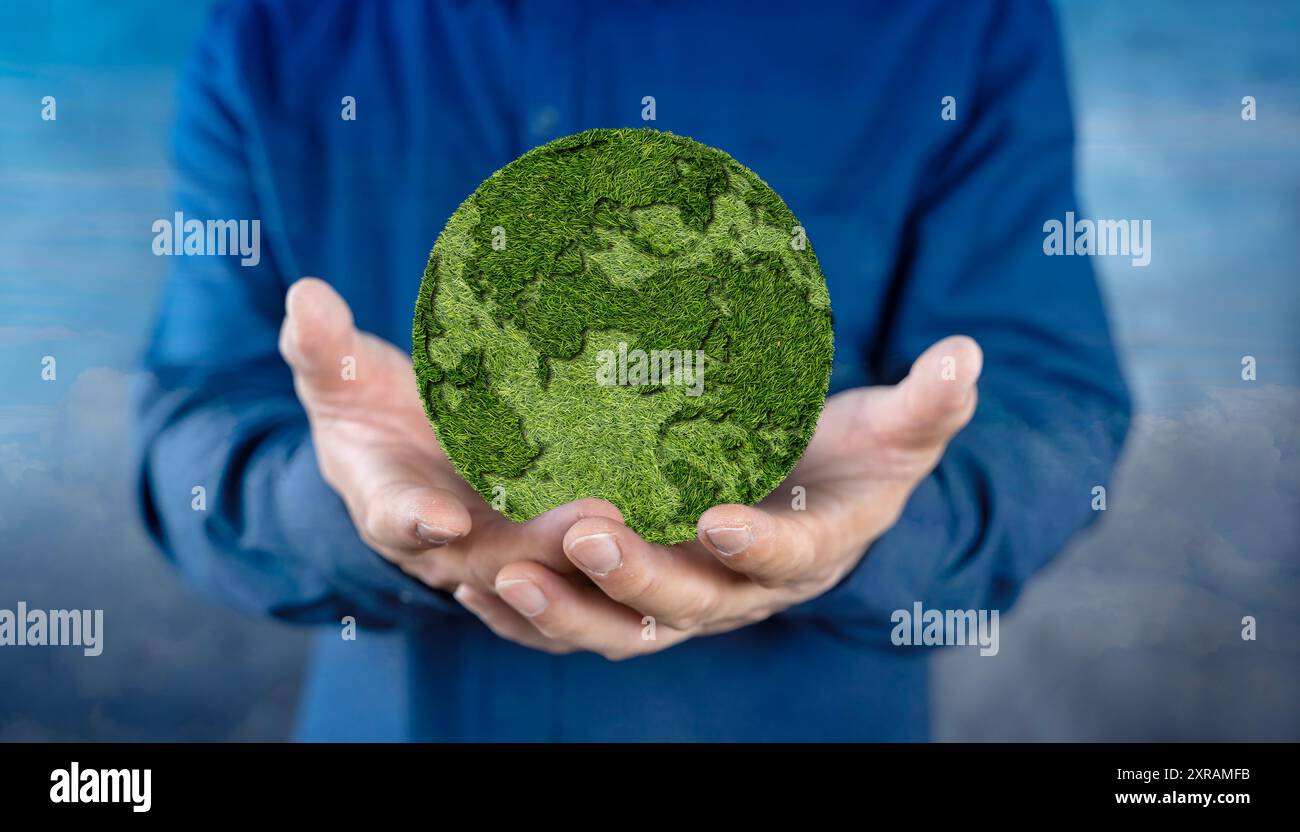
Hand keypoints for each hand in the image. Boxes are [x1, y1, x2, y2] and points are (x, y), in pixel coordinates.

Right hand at [278, 277, 621, 592]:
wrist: (404, 448)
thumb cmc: (368, 409)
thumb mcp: (340, 377)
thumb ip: (323, 347)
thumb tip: (304, 295)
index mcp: (391, 507)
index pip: (396, 518)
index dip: (413, 520)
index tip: (437, 518)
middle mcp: (451, 543)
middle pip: (493, 556)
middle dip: (539, 542)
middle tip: (594, 513)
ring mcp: (504, 546)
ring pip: (550, 568)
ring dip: (593, 554)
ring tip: (643, 517)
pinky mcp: (548, 541)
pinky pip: (585, 558)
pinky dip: (621, 549)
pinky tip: (673, 516)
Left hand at [453, 336, 981, 658]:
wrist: (807, 497)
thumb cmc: (851, 458)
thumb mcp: (892, 430)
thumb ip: (928, 402)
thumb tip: (968, 354)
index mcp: (806, 555)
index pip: (783, 560)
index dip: (757, 546)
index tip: (720, 516)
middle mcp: (738, 593)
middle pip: (688, 602)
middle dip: (639, 575)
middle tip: (589, 533)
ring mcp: (682, 599)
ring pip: (622, 625)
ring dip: (568, 608)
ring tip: (510, 576)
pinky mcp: (635, 594)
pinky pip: (581, 617)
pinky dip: (533, 613)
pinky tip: (474, 585)